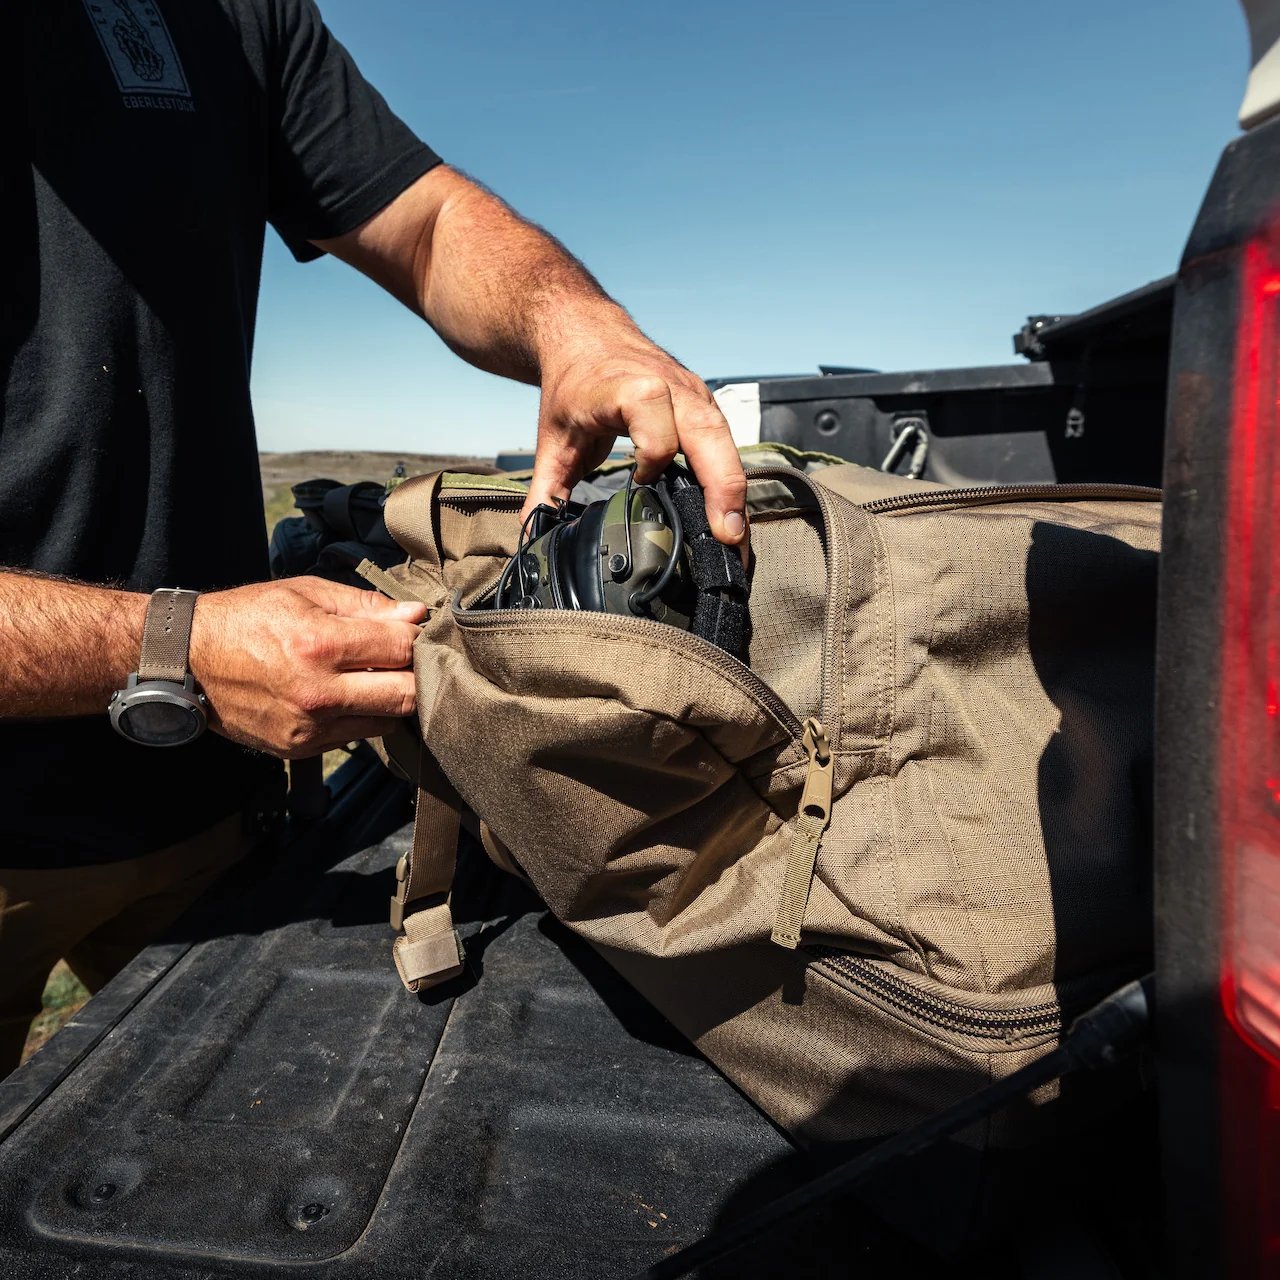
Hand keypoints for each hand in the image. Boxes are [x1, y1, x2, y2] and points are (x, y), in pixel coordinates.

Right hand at [189, 577, 425, 758]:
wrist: (187, 661)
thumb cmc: (247, 618)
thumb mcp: (306, 593)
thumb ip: (366, 606)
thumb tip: (415, 614)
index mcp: (320, 645)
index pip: (402, 649)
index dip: (417, 638)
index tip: (416, 633)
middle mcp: (318, 693)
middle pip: (405, 697)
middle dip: (415, 677)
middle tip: (408, 661)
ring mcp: (309, 727)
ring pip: (385, 722)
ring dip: (389, 700)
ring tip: (370, 676)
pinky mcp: (300, 748)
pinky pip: (354, 736)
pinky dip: (359, 716)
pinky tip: (342, 694)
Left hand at [524, 332, 747, 551]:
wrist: (585, 335)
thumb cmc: (573, 384)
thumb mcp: (552, 438)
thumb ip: (546, 490)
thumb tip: (534, 535)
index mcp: (628, 389)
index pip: (655, 420)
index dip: (652, 456)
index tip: (640, 482)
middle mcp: (671, 388)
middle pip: (708, 435)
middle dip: (723, 488)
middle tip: (728, 538)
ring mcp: (694, 396)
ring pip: (727, 442)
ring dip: (735, 492)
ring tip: (738, 541)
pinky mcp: (706, 406)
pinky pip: (726, 445)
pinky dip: (731, 481)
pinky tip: (732, 517)